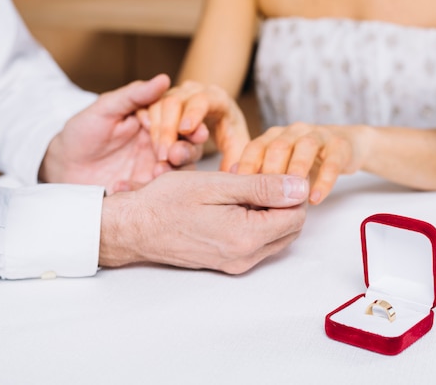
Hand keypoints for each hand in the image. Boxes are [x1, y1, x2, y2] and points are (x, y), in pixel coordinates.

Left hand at [39, 74, 202, 192]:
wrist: (62, 167)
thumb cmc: (82, 133)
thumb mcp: (104, 109)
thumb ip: (133, 95)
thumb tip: (164, 79)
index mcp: (153, 120)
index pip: (179, 119)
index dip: (182, 124)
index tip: (181, 129)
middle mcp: (159, 143)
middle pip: (188, 145)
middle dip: (186, 150)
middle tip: (173, 155)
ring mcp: (154, 167)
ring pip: (180, 169)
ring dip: (174, 172)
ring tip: (156, 173)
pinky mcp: (145, 188)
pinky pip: (157, 192)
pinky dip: (145, 189)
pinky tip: (121, 185)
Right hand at [98, 171, 308, 273]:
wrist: (135, 228)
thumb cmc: (168, 202)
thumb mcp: (217, 185)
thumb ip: (262, 187)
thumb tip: (300, 188)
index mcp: (247, 237)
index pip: (297, 214)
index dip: (290, 189)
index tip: (270, 171)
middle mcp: (246, 257)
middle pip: (290, 228)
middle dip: (283, 201)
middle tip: (254, 178)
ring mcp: (236, 264)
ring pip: (276, 236)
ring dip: (269, 212)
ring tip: (240, 191)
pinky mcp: (228, 264)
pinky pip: (257, 243)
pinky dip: (255, 223)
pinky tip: (231, 205)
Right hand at [137, 80, 250, 171]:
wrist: (217, 118)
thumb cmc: (230, 135)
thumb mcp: (237, 146)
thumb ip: (236, 159)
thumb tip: (235, 174)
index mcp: (218, 98)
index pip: (204, 99)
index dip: (194, 113)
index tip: (185, 131)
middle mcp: (194, 91)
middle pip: (175, 101)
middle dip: (168, 129)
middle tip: (165, 156)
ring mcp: (174, 94)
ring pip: (158, 105)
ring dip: (156, 132)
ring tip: (159, 157)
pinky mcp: (159, 99)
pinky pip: (146, 107)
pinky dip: (145, 125)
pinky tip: (147, 145)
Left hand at [235, 123, 365, 204]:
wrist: (346, 146)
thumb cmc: (305, 161)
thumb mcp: (281, 166)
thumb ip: (261, 175)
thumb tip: (234, 190)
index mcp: (274, 136)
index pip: (255, 147)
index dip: (247, 167)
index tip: (239, 191)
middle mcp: (293, 132)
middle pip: (278, 146)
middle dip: (270, 171)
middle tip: (264, 197)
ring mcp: (318, 136)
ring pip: (305, 148)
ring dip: (296, 170)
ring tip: (290, 196)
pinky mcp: (340, 146)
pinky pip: (332, 162)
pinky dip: (323, 182)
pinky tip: (315, 200)